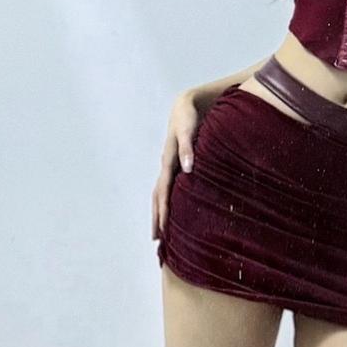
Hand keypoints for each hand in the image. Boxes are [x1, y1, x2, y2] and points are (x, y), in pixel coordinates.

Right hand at [152, 92, 200, 241]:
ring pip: (161, 195)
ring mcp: (169, 167)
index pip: (164, 192)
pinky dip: (167, 203)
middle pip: (158, 198)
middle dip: (157, 219)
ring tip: (160, 234)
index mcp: (169, 161)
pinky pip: (168, 189)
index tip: (163, 230)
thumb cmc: (189, 116)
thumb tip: (188, 169)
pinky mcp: (176, 166)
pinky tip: (171, 213)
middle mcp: (166, 167)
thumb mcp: (188, 129)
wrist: (186, 105)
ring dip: (160, 214)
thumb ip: (187, 147)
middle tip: (157, 242)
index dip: (163, 211)